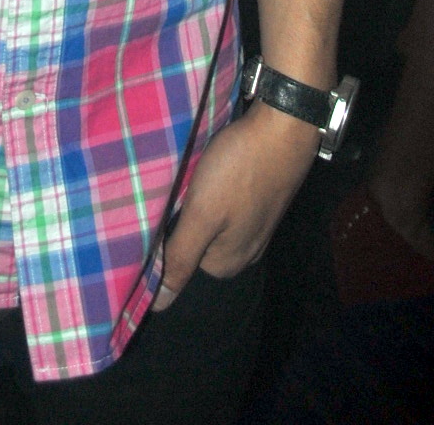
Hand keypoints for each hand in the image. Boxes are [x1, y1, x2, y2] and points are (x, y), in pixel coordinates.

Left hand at [152, 105, 318, 309]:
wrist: (285, 125)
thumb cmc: (239, 169)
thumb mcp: (203, 214)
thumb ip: (180, 257)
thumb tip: (159, 307)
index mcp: (227, 262)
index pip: (178, 262)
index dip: (161, 237)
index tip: (148, 211)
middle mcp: (245, 249)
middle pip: (197, 241)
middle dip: (180, 218)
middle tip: (165, 189)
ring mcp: (256, 223)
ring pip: (212, 219)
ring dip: (196, 199)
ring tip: (184, 175)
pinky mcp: (261, 197)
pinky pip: (227, 201)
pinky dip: (214, 187)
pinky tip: (209, 168)